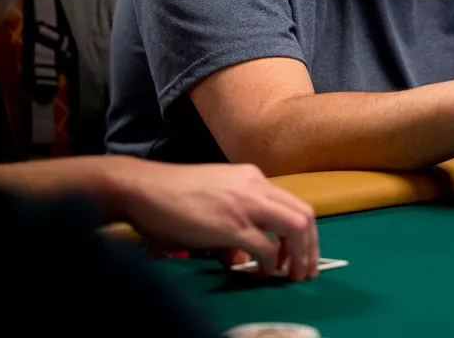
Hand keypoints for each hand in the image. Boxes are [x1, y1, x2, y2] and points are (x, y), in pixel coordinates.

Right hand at [116, 161, 318, 281]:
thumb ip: (234, 221)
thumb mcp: (214, 197)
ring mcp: (246, 205)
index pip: (294, 203)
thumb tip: (243, 257)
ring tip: (291, 275)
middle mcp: (256, 186)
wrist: (143, 188)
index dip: (304, 232)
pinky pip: (266, 248)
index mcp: (253, 178)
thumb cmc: (171, 195)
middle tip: (304, 270)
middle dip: (310, 247)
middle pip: (304, 215)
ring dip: (299, 255)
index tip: (300, 253)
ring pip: (295, 227)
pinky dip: (269, 264)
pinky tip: (261, 274)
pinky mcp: (232, 225)